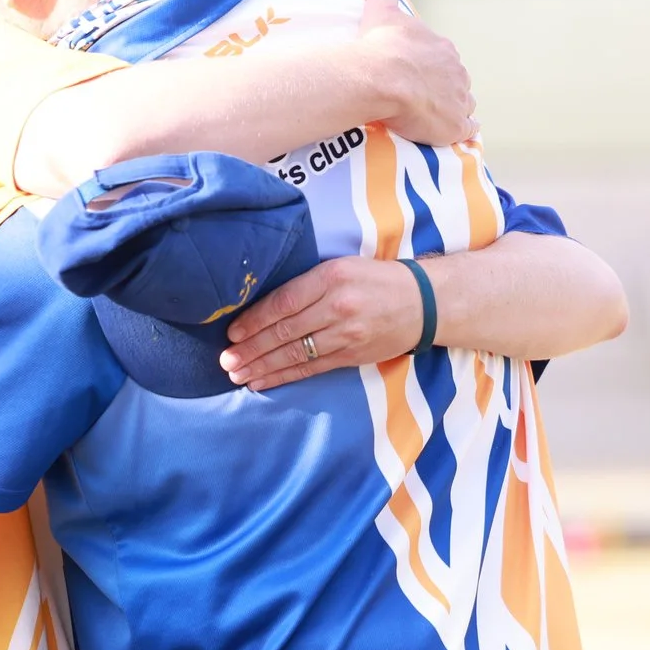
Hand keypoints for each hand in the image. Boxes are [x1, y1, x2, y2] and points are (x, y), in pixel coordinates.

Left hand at [220, 256, 426, 390]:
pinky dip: (284, 376)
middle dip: (251, 349)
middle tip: (225, 360)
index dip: (255, 320)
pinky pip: (311, 369)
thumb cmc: (375, 280)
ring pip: (296, 354)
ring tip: (237, 374)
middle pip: (285, 331)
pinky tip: (262, 381)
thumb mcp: (340, 267)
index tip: (232, 333)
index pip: (284, 302)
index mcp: (331, 278)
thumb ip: (306, 284)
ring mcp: (346, 335)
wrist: (424, 302)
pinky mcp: (352, 356)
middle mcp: (338, 307)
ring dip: (262, 367)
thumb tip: (261, 306)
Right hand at [355, 0, 475, 146]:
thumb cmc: (380, 46)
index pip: (444, 58)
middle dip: (444, 88)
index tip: (416, 74)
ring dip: (453, 110)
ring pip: (464, 105)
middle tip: (421, 97)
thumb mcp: (381, 12)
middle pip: (456, 82)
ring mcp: (459, 100)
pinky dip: (462, 131)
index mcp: (443, 49)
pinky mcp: (455, 125)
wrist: (381, 77)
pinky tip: (451, 133)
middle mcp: (457, 73)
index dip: (431, 67)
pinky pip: (467, 130)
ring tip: (433, 118)